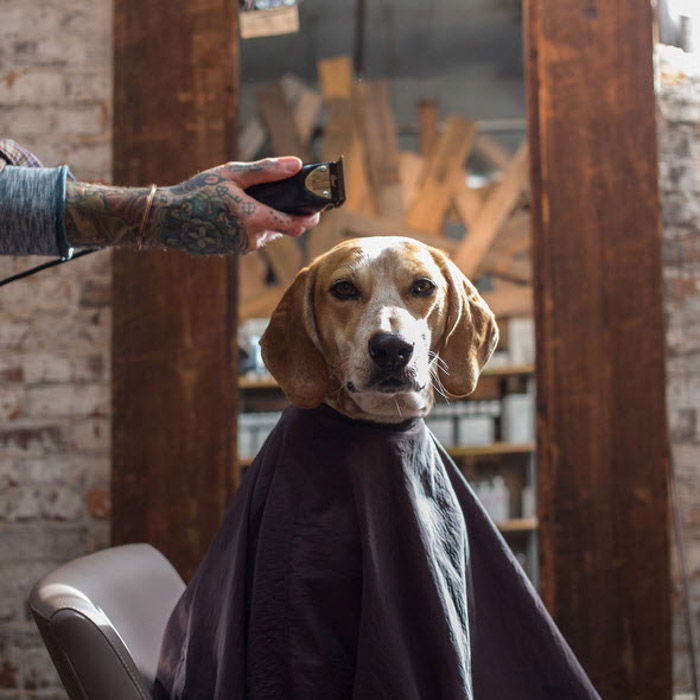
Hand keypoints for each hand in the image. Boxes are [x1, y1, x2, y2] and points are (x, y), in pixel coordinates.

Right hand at [154, 157, 320, 253]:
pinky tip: (241, 211)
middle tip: (293, 197)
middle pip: (285, 228)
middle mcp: (252, 238)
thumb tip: (297, 164)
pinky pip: (255, 237)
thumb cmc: (198, 192)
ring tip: (254, 199)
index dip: (311, 217)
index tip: (320, 207)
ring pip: (269, 233)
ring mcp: (244, 248)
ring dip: (270, 218)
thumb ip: (266, 170)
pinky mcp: (235, 251)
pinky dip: (256, 225)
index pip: (296, 225)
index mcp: (254, 218)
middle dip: (291, 214)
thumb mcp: (232, 174)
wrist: (168, 219)